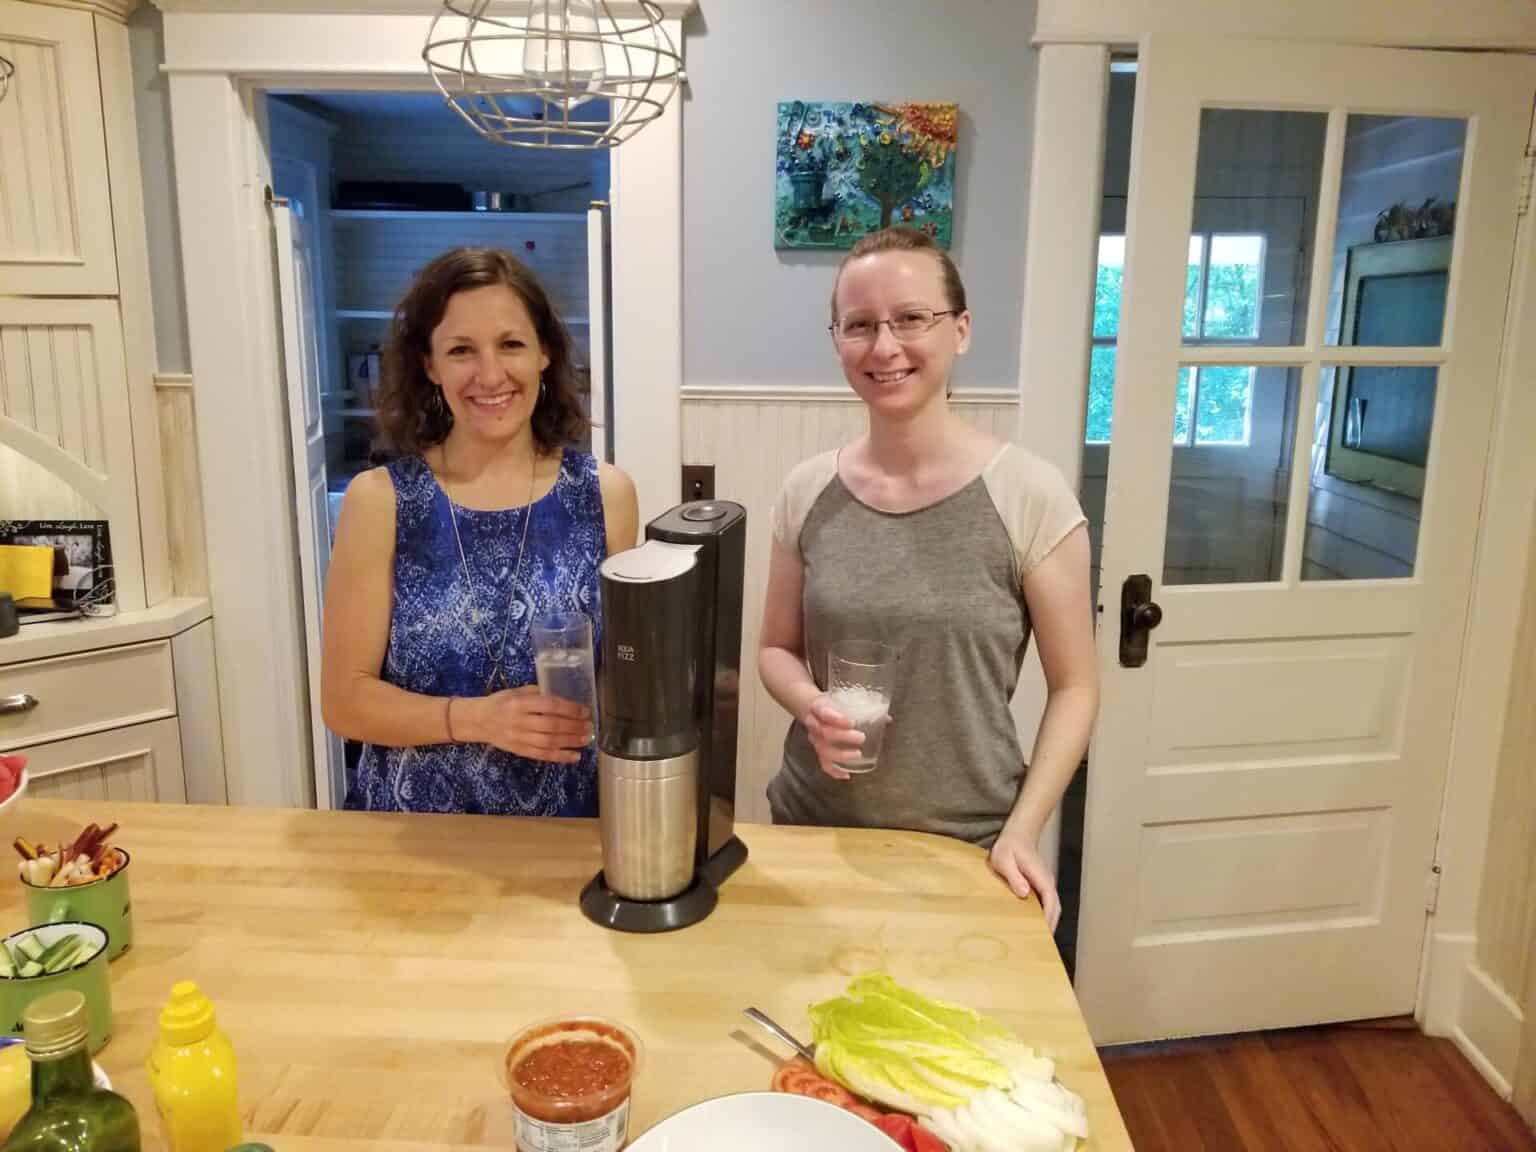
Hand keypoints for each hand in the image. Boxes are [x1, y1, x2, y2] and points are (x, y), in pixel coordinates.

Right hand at [460, 687, 592, 763]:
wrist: (478, 721)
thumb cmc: (500, 703)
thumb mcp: (516, 691)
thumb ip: (537, 693)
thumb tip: (563, 697)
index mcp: (519, 702)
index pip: (549, 706)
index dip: (569, 709)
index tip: (585, 711)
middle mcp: (519, 721)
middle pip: (551, 725)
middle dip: (573, 726)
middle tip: (589, 726)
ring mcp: (519, 737)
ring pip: (548, 742)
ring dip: (570, 742)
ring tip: (586, 739)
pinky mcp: (519, 750)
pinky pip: (542, 755)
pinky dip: (560, 757)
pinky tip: (574, 756)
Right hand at [800, 694, 864, 780]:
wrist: (809, 708)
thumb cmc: (830, 704)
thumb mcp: (840, 699)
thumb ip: (861, 707)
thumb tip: (887, 718)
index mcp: (818, 707)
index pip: (824, 713)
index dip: (837, 719)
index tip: (852, 722)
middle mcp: (814, 724)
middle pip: (825, 733)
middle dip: (843, 736)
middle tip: (861, 737)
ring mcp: (814, 738)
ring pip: (823, 749)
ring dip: (840, 755)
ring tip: (857, 755)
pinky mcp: (817, 750)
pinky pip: (823, 763)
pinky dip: (834, 771)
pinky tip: (846, 775)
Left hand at [988, 824, 1060, 931]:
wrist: (1018, 834)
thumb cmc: (1009, 847)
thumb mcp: (1004, 858)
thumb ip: (1013, 875)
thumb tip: (1024, 892)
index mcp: (1040, 877)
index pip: (1050, 901)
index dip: (1049, 918)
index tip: (1045, 934)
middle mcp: (1047, 882)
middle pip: (1055, 908)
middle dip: (1051, 926)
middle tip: (1042, 946)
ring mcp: (1044, 884)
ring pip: (1051, 907)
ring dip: (1048, 922)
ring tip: (1038, 941)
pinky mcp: (1040, 886)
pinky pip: (1045, 904)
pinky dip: (1043, 916)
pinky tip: (1033, 925)